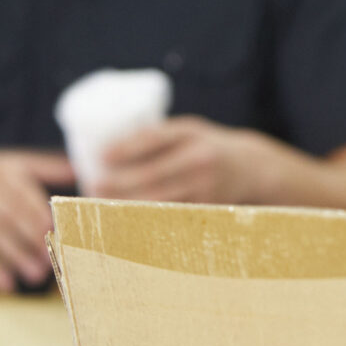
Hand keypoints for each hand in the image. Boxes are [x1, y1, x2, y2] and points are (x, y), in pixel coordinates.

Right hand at [0, 148, 73, 290]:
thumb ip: (40, 166)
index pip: (26, 194)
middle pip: (11, 215)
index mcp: (1, 169)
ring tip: (36, 276)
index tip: (62, 236)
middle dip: (33, 241)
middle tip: (54, 263)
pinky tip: (4, 284)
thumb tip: (76, 169)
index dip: (44, 217)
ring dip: (15, 256)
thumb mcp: (3, 163)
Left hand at [89, 117, 283, 204]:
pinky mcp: (206, 208)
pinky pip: (169, 213)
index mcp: (192, 133)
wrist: (252, 167)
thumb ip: (157, 138)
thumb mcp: (188, 130)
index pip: (154, 140)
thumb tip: (107, 150)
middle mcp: (200, 159)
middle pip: (151, 175)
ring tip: (102, 201)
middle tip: (93, 184)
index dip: (125, 149)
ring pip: (158, 199)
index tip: (100, 156)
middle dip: (118, 182)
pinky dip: (144, 215)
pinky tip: (125, 215)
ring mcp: (205, 186)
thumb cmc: (206, 145)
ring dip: (126, 202)